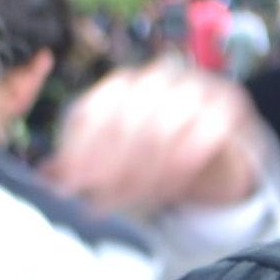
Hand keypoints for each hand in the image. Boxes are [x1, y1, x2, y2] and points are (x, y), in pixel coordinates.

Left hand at [45, 59, 260, 221]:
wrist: (220, 148)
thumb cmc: (158, 151)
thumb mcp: (116, 156)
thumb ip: (83, 163)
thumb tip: (48, 174)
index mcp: (123, 83)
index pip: (93, 110)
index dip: (80, 151)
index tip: (72, 186)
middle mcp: (158, 76)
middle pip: (127, 119)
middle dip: (111, 167)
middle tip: (100, 203)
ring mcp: (197, 85)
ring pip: (164, 126)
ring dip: (147, 170)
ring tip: (134, 200)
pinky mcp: (230, 103)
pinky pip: (206, 132)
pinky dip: (186, 161)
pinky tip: (170, 187)